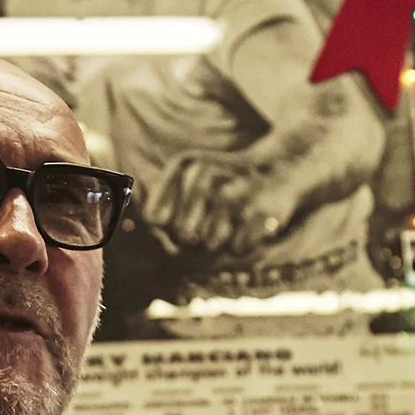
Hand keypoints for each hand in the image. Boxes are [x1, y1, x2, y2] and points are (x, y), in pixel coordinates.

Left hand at [142, 150, 297, 259]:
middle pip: (183, 236)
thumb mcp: (188, 177)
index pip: (157, 218)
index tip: (189, 213)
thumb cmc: (225, 184)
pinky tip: (252, 222)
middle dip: (198, 235)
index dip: (171, 224)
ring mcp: (233, 194)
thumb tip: (132, 212)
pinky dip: (245, 243)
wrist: (282, 168)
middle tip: (218, 215)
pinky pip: (237, 250)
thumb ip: (156, 203)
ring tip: (236, 216)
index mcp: (184, 165)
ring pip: (210, 246)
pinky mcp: (259, 213)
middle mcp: (205, 175)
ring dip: (223, 240)